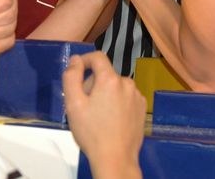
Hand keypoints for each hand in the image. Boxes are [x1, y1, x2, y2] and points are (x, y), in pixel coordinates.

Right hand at [63, 52, 144, 178]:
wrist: (116, 158)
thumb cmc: (92, 132)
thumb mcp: (73, 104)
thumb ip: (72, 77)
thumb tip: (75, 60)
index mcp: (110, 79)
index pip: (97, 57)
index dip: (84, 60)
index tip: (76, 72)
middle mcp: (127, 83)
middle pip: (105, 74)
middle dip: (93, 84)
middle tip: (84, 105)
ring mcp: (137, 96)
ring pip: (116, 86)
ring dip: (106, 94)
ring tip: (98, 115)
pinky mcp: (142, 108)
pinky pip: (126, 97)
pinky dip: (118, 102)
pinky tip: (112, 120)